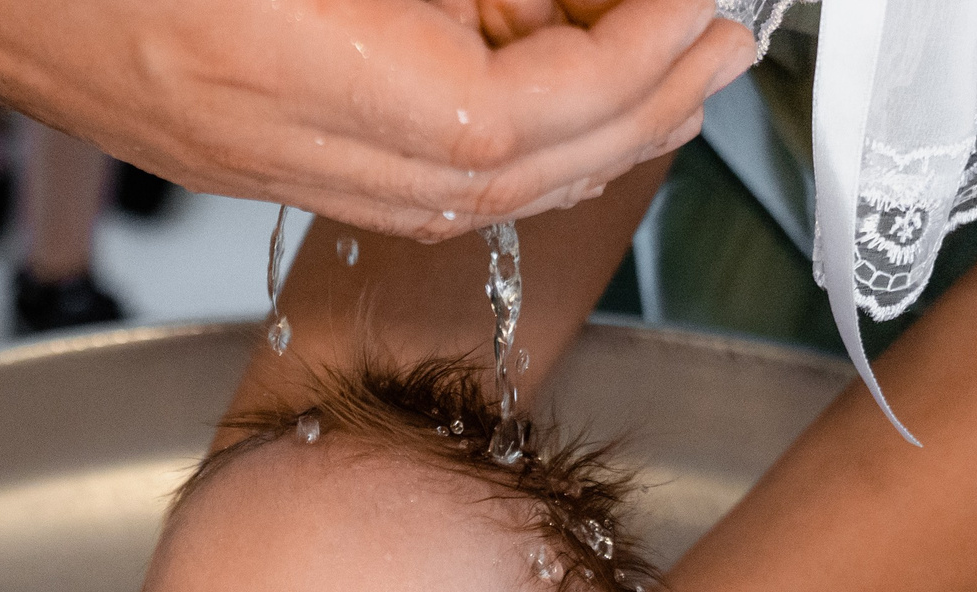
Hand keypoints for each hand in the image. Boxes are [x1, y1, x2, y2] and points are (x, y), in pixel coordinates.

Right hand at [0, 0, 758, 238]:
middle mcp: (302, 143)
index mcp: (315, 72)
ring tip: (659, 65)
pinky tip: (535, 86)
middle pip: (517, 173)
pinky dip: (497, 142)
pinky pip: (410, 177)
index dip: (637, 62)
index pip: (526, 112)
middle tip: (720, 45)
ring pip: (469, 188)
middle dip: (639, 113)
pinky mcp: (255, 155)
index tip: (704, 5)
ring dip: (579, 135)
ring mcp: (275, 163)